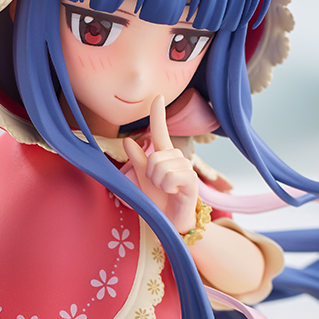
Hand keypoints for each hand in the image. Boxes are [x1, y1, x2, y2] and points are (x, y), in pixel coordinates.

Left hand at [123, 96, 197, 232]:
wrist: (171, 222)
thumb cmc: (159, 200)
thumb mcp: (144, 180)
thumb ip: (137, 161)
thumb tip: (127, 141)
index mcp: (165, 156)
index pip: (160, 131)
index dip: (158, 114)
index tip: (157, 97)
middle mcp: (178, 158)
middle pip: (154, 157)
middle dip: (150, 174)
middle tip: (158, 186)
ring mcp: (186, 168)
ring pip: (161, 167)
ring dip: (158, 183)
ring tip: (166, 191)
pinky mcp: (192, 180)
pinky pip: (170, 177)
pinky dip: (167, 187)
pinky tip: (174, 193)